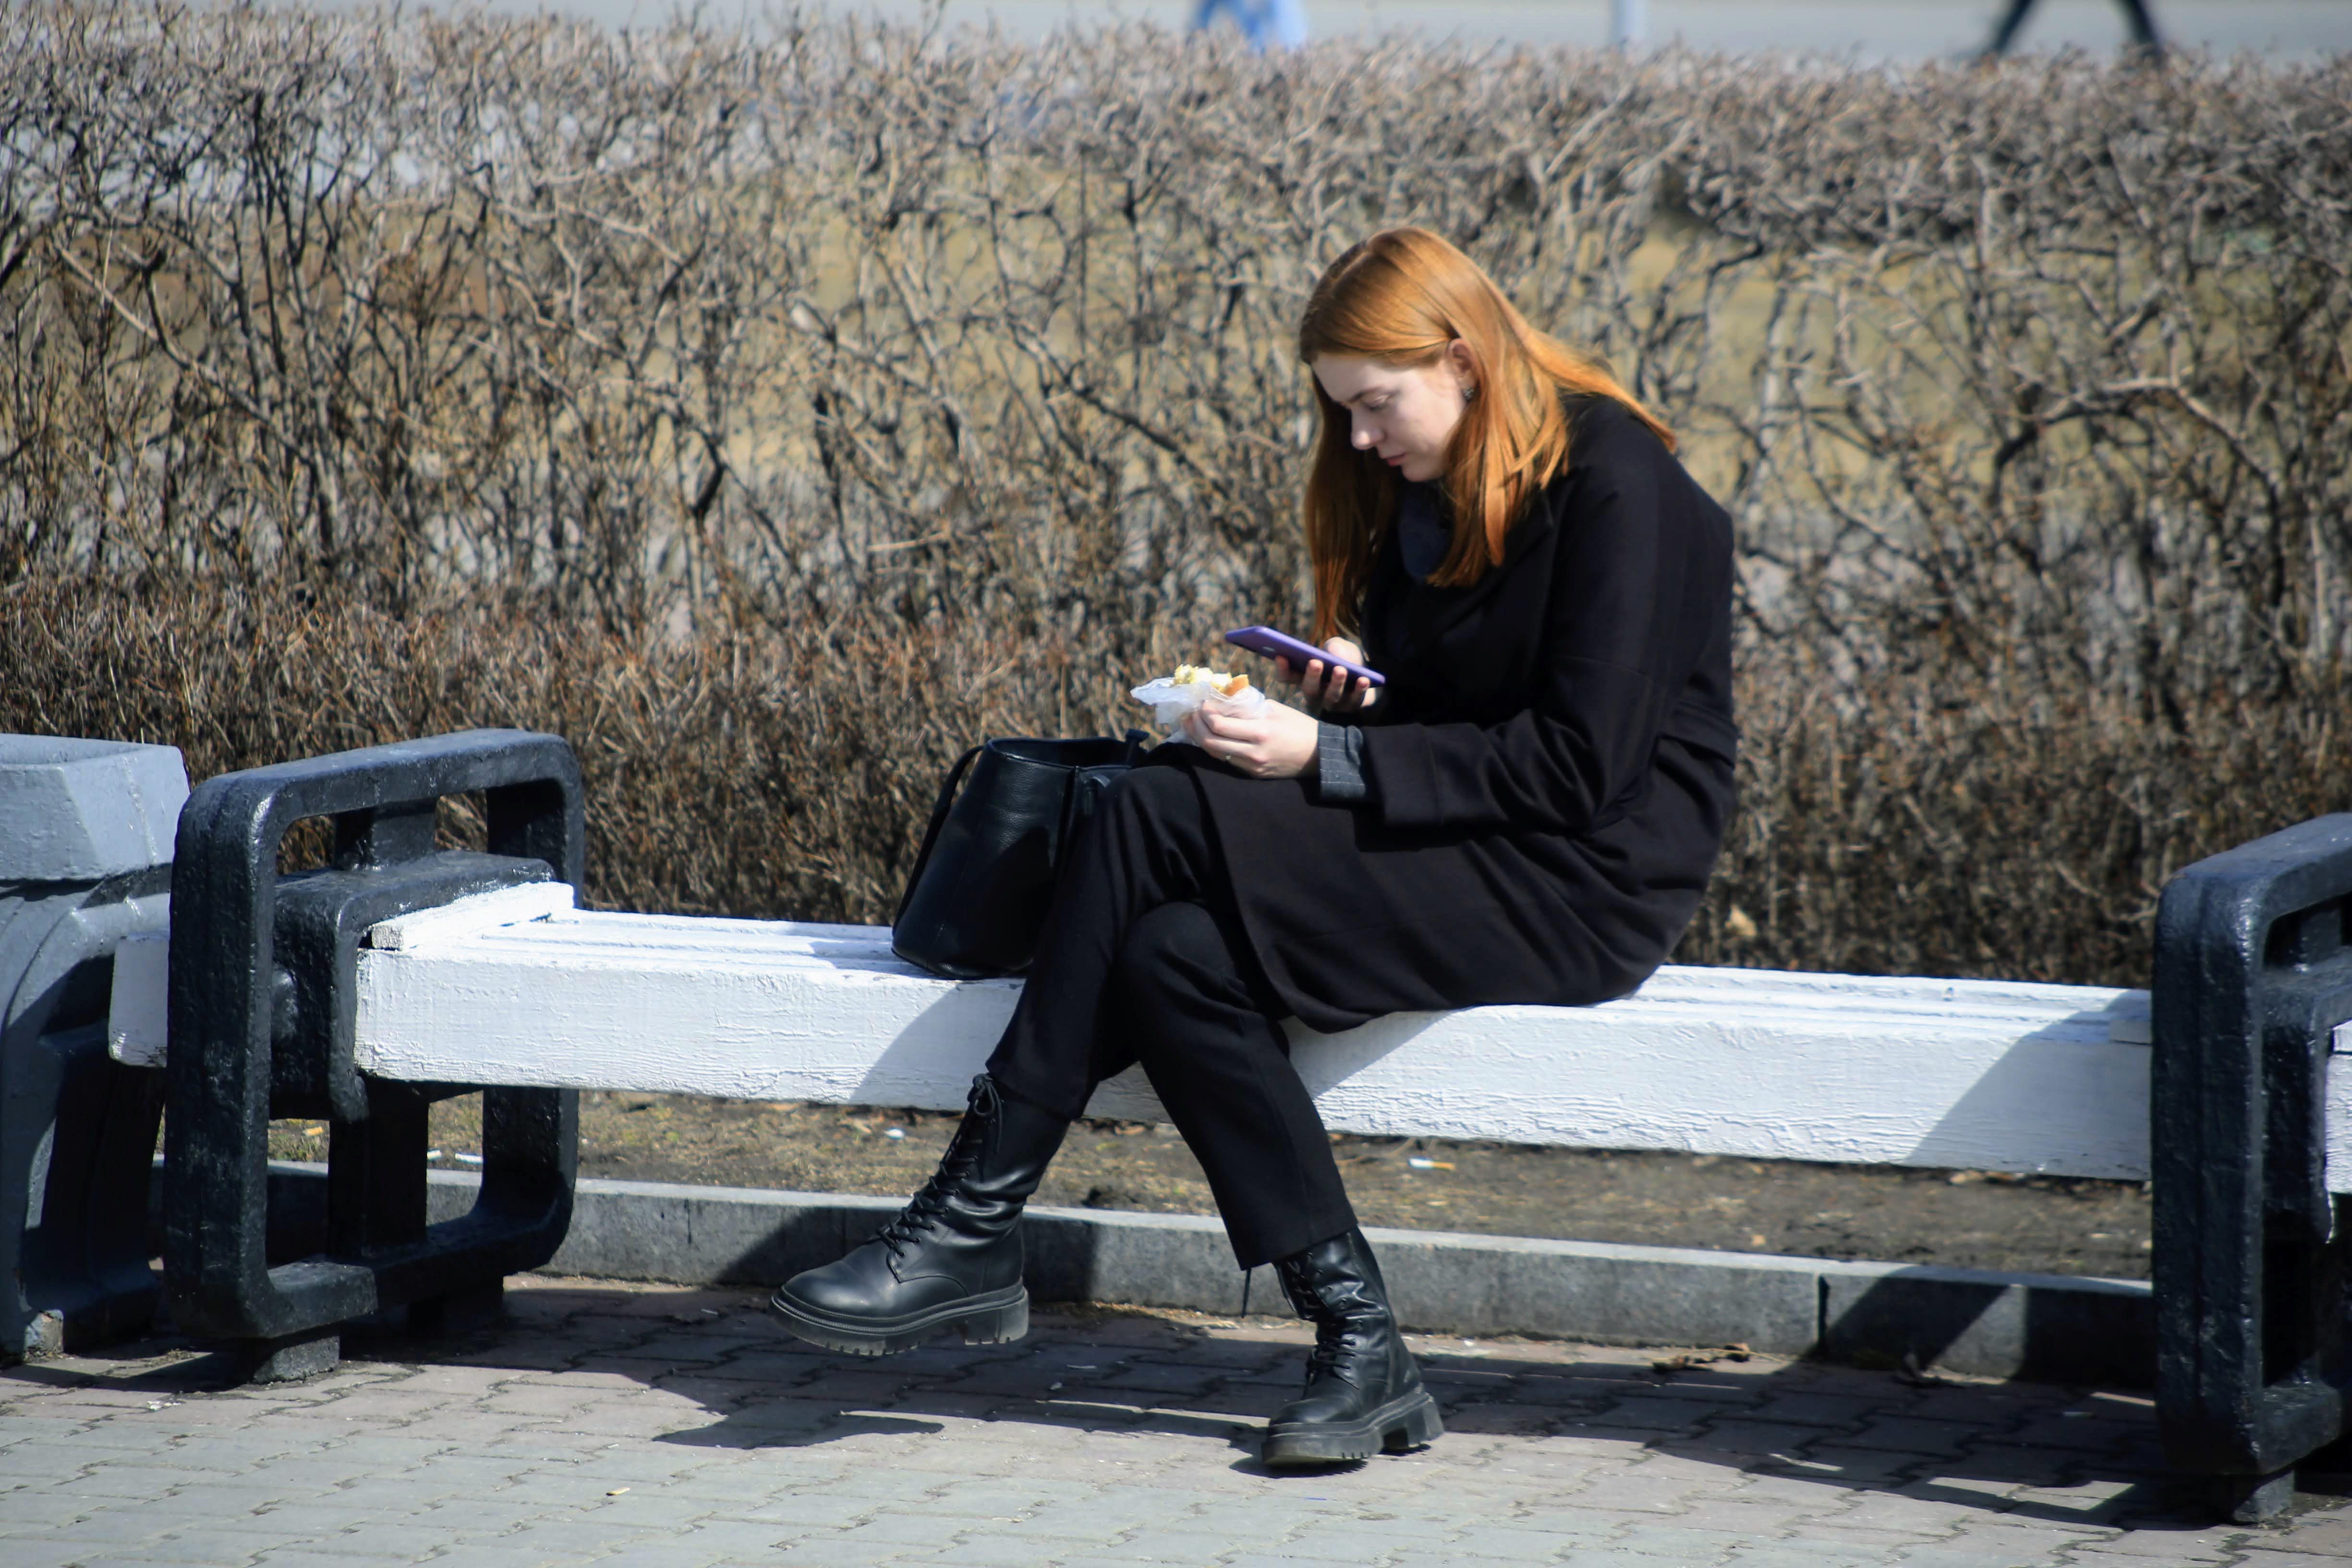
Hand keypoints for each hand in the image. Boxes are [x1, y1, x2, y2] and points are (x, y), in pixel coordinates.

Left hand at [1184, 695, 1320, 779]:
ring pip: (1214, 753)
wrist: (1319, 756)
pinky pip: (1225, 760)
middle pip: (1210, 742)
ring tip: (1192, 724)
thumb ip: (1248, 706)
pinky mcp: (1252, 774)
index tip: (1202, 703)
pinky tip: (1208, 736)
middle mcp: (1253, 753)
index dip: (1204, 713)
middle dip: (1195, 726)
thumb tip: (1222, 699)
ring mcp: (1252, 766)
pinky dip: (1213, 747)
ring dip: (1199, 738)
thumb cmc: (1299, 726)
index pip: (1219, 725)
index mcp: (1260, 732)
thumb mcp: (1275, 709)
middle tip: (1189, 713)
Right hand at [1271, 637, 1380, 715]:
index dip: (1282, 669)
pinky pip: (1354, 702)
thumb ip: (1334, 646)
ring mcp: (1332, 704)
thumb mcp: (1339, 646)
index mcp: (1304, 677)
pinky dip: (1358, 690)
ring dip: (1335, 683)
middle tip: (1315, 662)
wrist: (1369, 674)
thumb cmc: (1346, 658)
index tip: (1281, 656)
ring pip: (1331, 698)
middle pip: (1309, 689)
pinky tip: (1363, 679)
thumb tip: (1333, 655)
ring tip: (1340, 669)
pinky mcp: (1351, 708)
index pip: (1286, 677)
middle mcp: (1315, 694)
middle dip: (1312, 676)